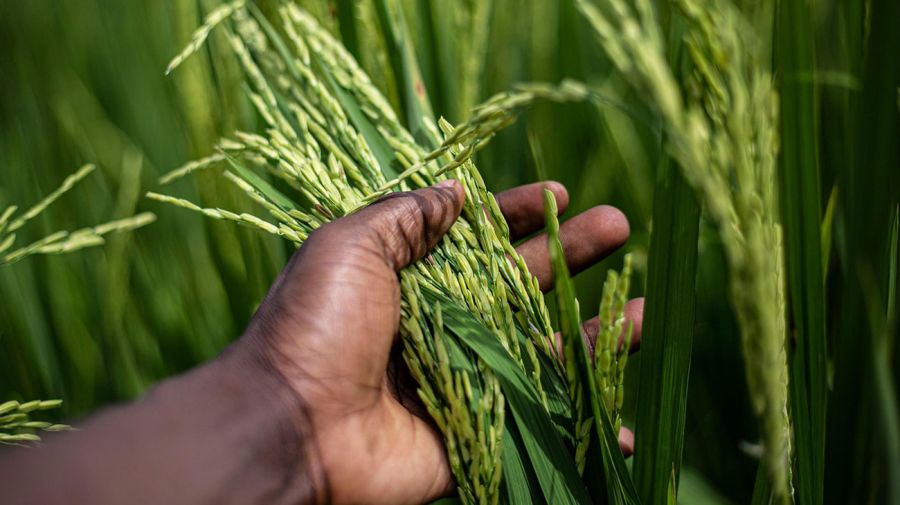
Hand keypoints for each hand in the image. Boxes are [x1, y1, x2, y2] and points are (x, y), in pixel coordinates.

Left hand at [235, 179, 643, 504]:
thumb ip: (406, 216)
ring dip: (594, 335)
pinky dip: (581, 426)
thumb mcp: (349, 246)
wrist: (291, 428)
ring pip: (540, 353)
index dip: (518, 214)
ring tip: (646, 311)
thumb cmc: (316, 327)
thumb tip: (455, 190)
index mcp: (409, 280)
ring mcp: (460, 380)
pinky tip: (624, 421)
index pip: (476, 239)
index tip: (560, 193)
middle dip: (570, 255)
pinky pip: (537, 423)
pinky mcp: (472, 432)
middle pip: (519, 287)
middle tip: (618, 226)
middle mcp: (439, 326)